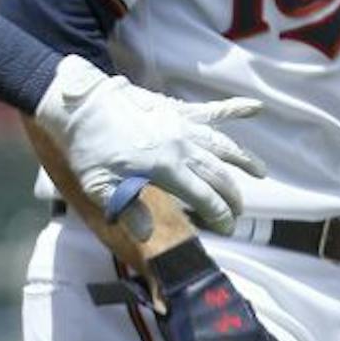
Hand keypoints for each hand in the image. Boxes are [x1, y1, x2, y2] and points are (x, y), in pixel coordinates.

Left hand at [35, 55, 264, 233]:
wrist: (79, 105)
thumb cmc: (86, 148)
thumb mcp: (99, 186)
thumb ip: (128, 209)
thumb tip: (147, 235)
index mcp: (166, 169)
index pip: (205, 197)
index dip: (219, 214)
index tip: (227, 227)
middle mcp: (181, 147)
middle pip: (218, 175)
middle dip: (232, 196)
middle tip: (238, 211)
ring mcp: (181, 127)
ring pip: (222, 146)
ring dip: (243, 160)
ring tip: (260, 172)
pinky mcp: (175, 111)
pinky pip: (211, 110)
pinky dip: (234, 108)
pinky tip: (254, 107)